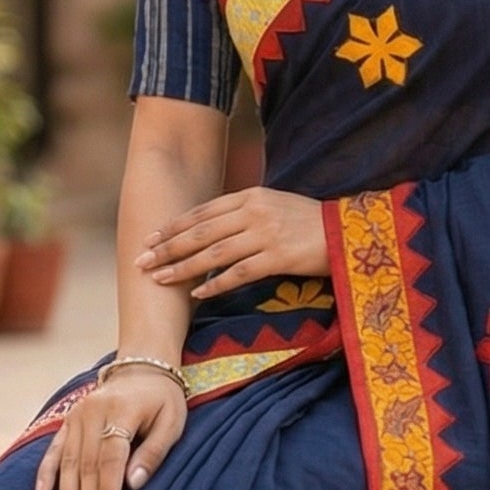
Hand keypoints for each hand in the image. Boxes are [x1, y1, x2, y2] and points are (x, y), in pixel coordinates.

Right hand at [33, 369, 185, 489]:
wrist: (141, 367)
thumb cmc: (162, 400)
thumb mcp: (172, 422)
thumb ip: (154, 452)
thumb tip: (133, 485)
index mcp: (121, 411)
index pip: (111, 458)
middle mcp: (93, 412)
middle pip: (86, 465)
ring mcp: (76, 416)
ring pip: (68, 462)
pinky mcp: (68, 420)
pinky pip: (54, 449)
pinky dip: (47, 472)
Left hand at [137, 187, 329, 301]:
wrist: (347, 232)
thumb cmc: (309, 221)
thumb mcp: (274, 205)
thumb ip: (244, 212)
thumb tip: (210, 229)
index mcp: (251, 195)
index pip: (203, 212)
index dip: (174, 226)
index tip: (151, 238)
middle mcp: (254, 212)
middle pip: (201, 232)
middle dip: (168, 248)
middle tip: (142, 261)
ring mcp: (265, 234)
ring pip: (213, 253)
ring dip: (182, 267)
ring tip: (160, 278)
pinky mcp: (278, 257)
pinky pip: (238, 273)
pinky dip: (215, 284)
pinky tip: (196, 294)